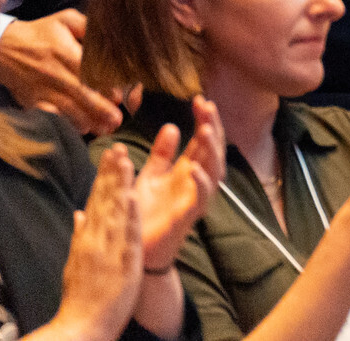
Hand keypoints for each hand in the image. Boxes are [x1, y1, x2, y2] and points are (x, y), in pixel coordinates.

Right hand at [0, 10, 123, 134]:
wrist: (3, 48)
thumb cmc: (40, 33)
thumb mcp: (65, 20)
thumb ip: (88, 25)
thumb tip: (111, 33)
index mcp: (64, 52)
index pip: (88, 71)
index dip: (104, 85)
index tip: (119, 96)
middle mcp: (54, 73)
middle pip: (80, 94)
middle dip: (100, 109)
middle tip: (117, 120)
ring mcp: (42, 90)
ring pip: (67, 109)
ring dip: (87, 120)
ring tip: (105, 129)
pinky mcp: (32, 101)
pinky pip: (50, 116)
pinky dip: (64, 124)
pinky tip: (80, 129)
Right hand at [47, 144, 142, 340]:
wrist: (79, 328)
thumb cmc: (81, 297)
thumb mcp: (75, 263)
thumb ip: (79, 235)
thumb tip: (78, 213)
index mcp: (86, 240)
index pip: (95, 202)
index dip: (103, 177)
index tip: (110, 154)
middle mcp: (94, 240)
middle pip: (103, 201)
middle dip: (111, 173)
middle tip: (117, 146)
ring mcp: (107, 251)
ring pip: (115, 212)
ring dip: (121, 185)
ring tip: (126, 160)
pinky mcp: (122, 263)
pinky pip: (127, 236)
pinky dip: (130, 216)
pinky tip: (134, 196)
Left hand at [135, 97, 222, 270]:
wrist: (134, 250)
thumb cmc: (142, 214)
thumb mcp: (150, 177)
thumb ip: (161, 155)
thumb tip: (172, 126)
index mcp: (186, 171)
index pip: (202, 140)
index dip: (204, 120)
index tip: (200, 99)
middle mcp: (195, 183)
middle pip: (213, 150)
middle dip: (213, 127)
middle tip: (208, 106)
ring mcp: (194, 199)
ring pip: (214, 171)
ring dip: (212, 150)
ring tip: (206, 129)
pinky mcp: (187, 217)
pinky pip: (201, 199)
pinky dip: (201, 183)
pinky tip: (195, 167)